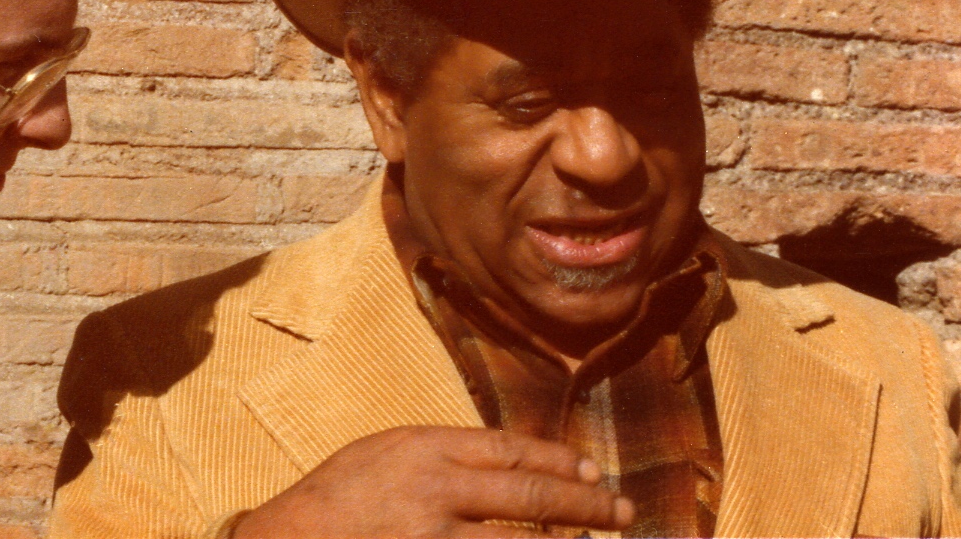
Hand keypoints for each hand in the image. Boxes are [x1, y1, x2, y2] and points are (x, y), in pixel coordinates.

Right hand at [231, 426, 633, 538]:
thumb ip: (443, 454)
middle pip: (528, 495)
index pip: (510, 450)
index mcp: (424, 448)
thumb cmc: (337, 496)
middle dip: (585, 504)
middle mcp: (434, 492)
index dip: (560, 461)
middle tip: (623, 511)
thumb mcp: (386, 451)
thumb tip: (510, 462)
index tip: (594, 471)